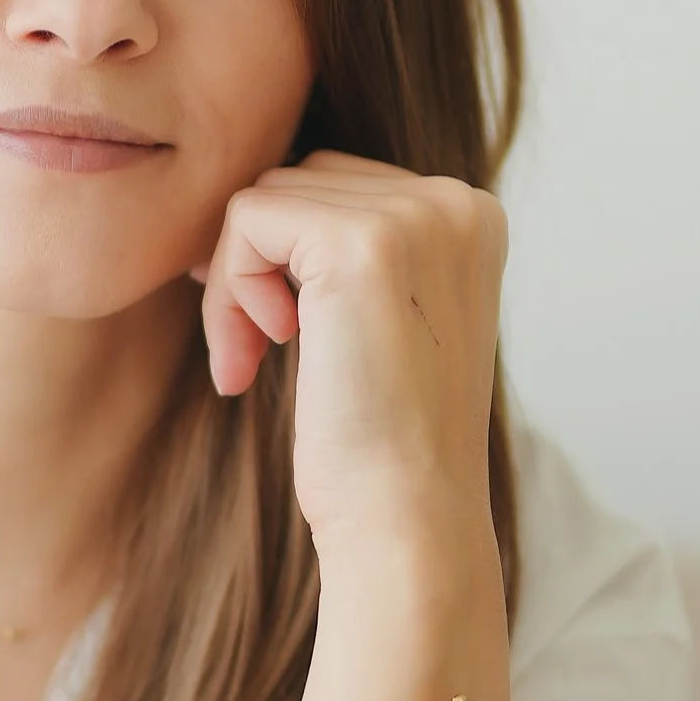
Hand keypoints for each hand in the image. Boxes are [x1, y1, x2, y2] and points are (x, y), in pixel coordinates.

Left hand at [192, 150, 506, 571]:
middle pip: (299, 181)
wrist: (407, 519)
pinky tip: (255, 359)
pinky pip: (245, 220)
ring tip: (254, 363)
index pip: (337, 186)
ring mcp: (414, 217)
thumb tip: (255, 208)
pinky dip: (229, 291)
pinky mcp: (360, 243)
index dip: (284, 259)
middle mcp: (456, 203)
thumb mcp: (381, 323)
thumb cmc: (381, 444)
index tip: (276, 338)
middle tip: (253, 357)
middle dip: (256, 267)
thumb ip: (347, 255)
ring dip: (235, 285)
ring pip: (264, 200)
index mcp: (470, 219)